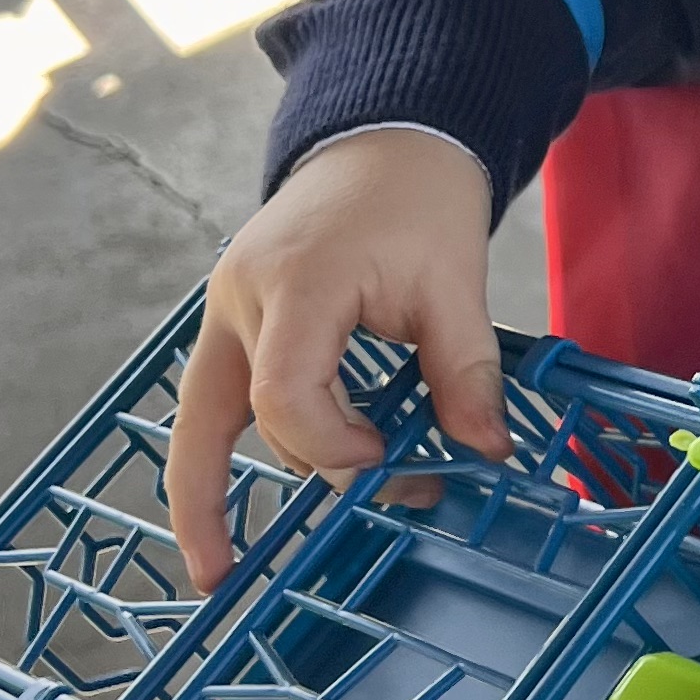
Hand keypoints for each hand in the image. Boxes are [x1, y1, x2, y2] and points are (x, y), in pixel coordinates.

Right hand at [165, 128, 508, 592]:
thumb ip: (465, 373)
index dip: (331, 447)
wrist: (382, 140)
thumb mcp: (456, 284)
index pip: (284, 396)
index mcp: (296, 284)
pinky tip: (233, 520)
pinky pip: (219, 399)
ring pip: (215, 417)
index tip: (386, 460)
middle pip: (219, 420)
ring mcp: (225, 310)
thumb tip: (484, 454)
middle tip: (267, 559)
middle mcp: (239, 299)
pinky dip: (239, 448)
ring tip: (337, 503)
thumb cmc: (416, 200)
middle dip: (245, 491)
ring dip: (281, 462)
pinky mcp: (233, 320)